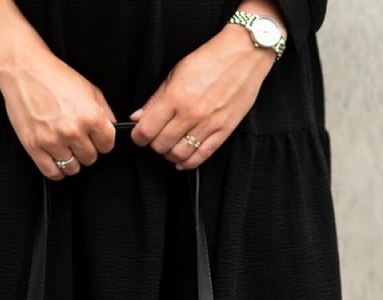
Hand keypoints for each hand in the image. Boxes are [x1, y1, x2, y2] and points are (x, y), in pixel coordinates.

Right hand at [0, 0, 116, 179]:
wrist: (24, 70)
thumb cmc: (54, 76)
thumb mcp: (89, 88)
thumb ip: (104, 111)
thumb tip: (111, 127)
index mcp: (90, 116)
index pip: (107, 145)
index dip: (103, 142)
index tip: (96, 139)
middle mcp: (73, 131)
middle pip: (90, 158)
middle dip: (87, 150)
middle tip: (78, 140)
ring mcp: (53, 141)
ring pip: (72, 168)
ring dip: (72, 160)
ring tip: (66, 148)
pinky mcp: (34, 146)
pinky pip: (52, 172)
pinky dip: (57, 171)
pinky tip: (56, 160)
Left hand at [130, 17, 278, 169]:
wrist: (245, 54)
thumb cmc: (210, 59)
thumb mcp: (176, 72)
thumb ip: (156, 98)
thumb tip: (138, 117)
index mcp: (175, 97)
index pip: (146, 130)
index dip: (138, 137)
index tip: (139, 135)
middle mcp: (191, 114)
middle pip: (161, 145)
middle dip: (153, 144)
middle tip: (155, 137)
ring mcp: (209, 124)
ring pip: (179, 154)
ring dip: (169, 154)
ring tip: (169, 145)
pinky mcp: (225, 130)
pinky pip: (202, 155)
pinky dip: (188, 162)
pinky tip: (182, 159)